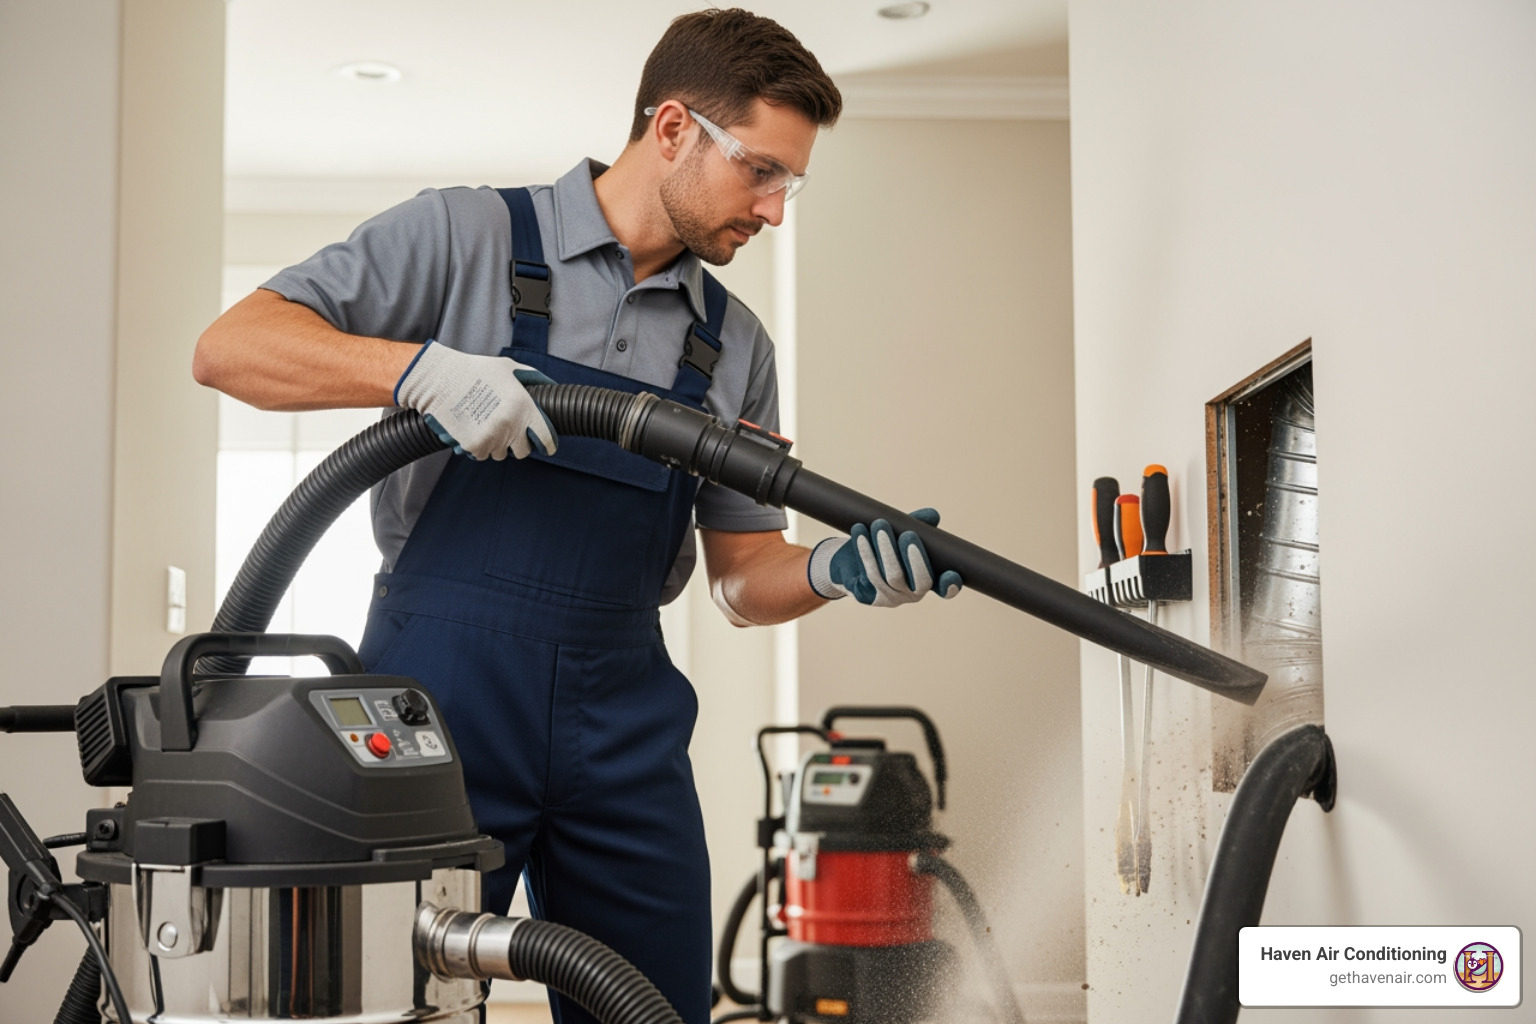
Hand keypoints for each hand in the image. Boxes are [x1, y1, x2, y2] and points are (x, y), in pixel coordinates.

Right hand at [394, 341, 557, 459]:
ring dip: (496, 444)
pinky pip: (482, 454)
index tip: (545, 446)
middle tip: (508, 432)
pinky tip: (473, 430)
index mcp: (524, 407)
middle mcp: (511, 425)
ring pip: (500, 454)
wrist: (440, 379)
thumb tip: (550, 385)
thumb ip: (532, 378)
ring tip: (485, 426)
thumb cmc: (475, 370)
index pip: (546, 439)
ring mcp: (492, 437)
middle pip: (523, 451)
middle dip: (517, 444)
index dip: (547, 444)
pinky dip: (478, 447)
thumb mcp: (508, 367)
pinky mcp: (474, 446)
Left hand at [807, 508, 962, 606]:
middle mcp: (912, 594)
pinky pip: (869, 574)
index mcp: (927, 580)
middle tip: (909, 535)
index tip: (951, 575)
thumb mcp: (900, 533)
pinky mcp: (868, 596)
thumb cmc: (882, 546)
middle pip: (919, 581)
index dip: (950, 585)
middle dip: (915, 558)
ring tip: (879, 525)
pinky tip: (861, 533)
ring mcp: (891, 597)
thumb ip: (919, 525)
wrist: (848, 562)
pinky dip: (866, 551)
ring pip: (892, 576)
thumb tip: (933, 515)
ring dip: (886, 549)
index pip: (944, 588)